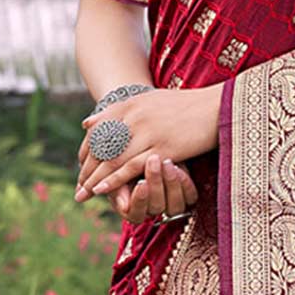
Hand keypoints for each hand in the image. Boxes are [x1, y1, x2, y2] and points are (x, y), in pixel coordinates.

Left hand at [76, 85, 219, 201]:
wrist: (217, 106)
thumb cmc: (187, 105)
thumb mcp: (149, 100)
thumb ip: (119, 110)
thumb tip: (87, 123)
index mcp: (131, 104)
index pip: (100, 130)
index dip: (88, 151)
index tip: (81, 167)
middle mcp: (135, 117)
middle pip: (103, 146)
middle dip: (87, 169)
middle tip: (77, 188)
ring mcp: (148, 132)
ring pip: (113, 158)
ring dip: (95, 178)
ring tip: (84, 194)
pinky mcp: (162, 147)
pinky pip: (131, 166)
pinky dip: (114, 179)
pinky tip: (102, 189)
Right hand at [114, 153, 201, 226]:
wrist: (146, 147)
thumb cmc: (125, 159)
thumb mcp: (116, 168)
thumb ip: (116, 185)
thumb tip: (123, 207)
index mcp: (133, 210)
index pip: (136, 214)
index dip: (140, 200)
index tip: (141, 183)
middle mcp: (153, 210)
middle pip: (157, 207)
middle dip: (155, 184)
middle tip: (153, 161)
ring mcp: (171, 204)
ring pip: (175, 206)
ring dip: (171, 184)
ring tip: (167, 162)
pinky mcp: (186, 195)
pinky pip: (190, 197)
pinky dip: (185, 183)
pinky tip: (178, 167)